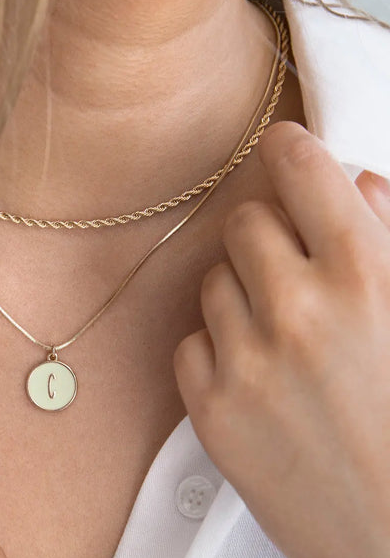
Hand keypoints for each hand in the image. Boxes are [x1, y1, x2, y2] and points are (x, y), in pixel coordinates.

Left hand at [173, 121, 389, 557]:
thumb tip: (356, 183)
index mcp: (366, 278)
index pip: (304, 174)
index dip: (292, 151)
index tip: (284, 147)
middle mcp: (297, 312)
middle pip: (244, 224)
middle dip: (269, 237)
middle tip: (296, 274)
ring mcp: (245, 363)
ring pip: (214, 282)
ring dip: (243, 297)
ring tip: (286, 342)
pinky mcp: (209, 410)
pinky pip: (191, 342)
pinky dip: (218, 349)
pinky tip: (258, 380)